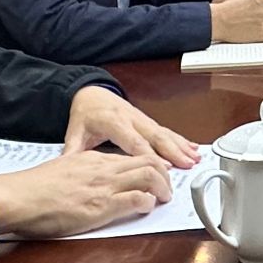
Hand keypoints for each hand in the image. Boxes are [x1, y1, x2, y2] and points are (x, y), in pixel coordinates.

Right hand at [0, 150, 173, 238]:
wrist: (18, 197)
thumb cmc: (32, 189)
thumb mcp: (61, 170)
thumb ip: (79, 173)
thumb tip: (86, 183)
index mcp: (91, 159)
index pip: (129, 156)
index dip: (147, 164)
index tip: (154, 173)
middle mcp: (102, 168)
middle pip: (147, 161)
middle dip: (163, 173)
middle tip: (166, 186)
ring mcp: (104, 186)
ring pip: (148, 175)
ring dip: (162, 187)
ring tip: (164, 197)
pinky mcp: (102, 206)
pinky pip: (137, 199)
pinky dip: (148, 203)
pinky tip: (147, 208)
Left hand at [64, 84, 197, 166]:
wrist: (91, 93)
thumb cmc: (84, 115)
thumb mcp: (74, 132)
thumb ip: (73, 151)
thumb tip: (68, 169)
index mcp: (114, 123)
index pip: (134, 141)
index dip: (149, 154)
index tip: (162, 167)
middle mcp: (132, 119)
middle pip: (155, 137)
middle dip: (173, 151)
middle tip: (186, 164)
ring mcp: (142, 119)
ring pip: (164, 133)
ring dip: (181, 146)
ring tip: (195, 158)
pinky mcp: (147, 121)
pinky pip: (166, 131)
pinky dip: (181, 140)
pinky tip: (193, 148)